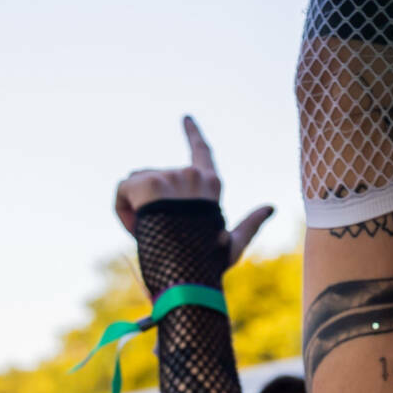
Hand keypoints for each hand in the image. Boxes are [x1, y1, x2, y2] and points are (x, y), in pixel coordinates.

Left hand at [113, 116, 273, 263]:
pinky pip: (121, 192)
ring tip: (147, 236)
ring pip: (136, 185)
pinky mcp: (147, 183)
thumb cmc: (209, 264)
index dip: (193, 134)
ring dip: (135, 208)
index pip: (202, 151)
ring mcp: (169, 176)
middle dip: (149, 203)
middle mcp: (191, 174)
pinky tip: (134, 230)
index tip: (186, 118)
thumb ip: (250, 224)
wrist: (186, 274)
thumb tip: (271, 207)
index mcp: (211, 185)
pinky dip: (121, 210)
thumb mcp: (232, 244)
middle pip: (156, 178)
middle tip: (156, 236)